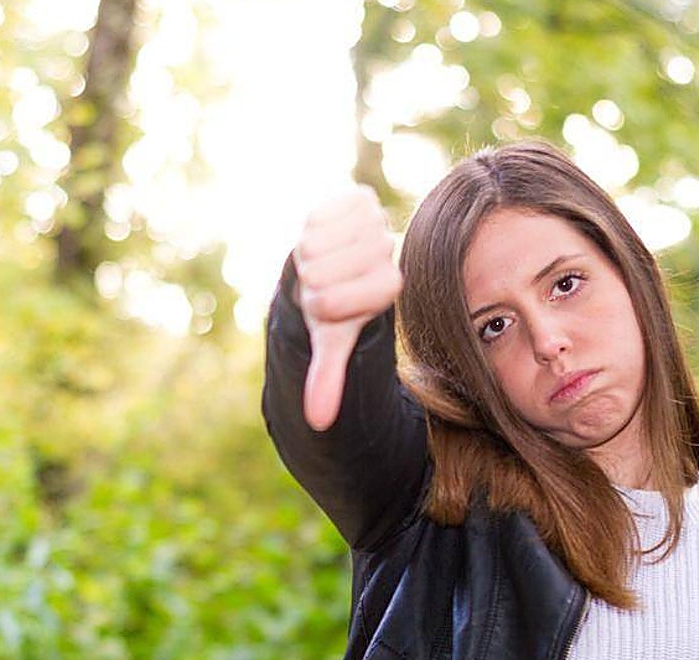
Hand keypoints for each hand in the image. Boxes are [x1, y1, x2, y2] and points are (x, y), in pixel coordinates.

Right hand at [293, 186, 401, 430]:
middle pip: (322, 272)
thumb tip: (318, 421)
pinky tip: (325, 235)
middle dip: (312, 279)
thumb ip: (328, 377)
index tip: (326, 304)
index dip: (319, 304)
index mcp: (388, 287)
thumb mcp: (331, 340)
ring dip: (310, 253)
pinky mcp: (360, 198)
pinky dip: (312, 226)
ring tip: (324, 258)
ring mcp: (377, 224)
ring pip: (317, 242)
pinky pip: (318, 214)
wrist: (338, 264)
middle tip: (323, 278)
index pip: (332, 301)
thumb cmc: (335, 307)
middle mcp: (389, 255)